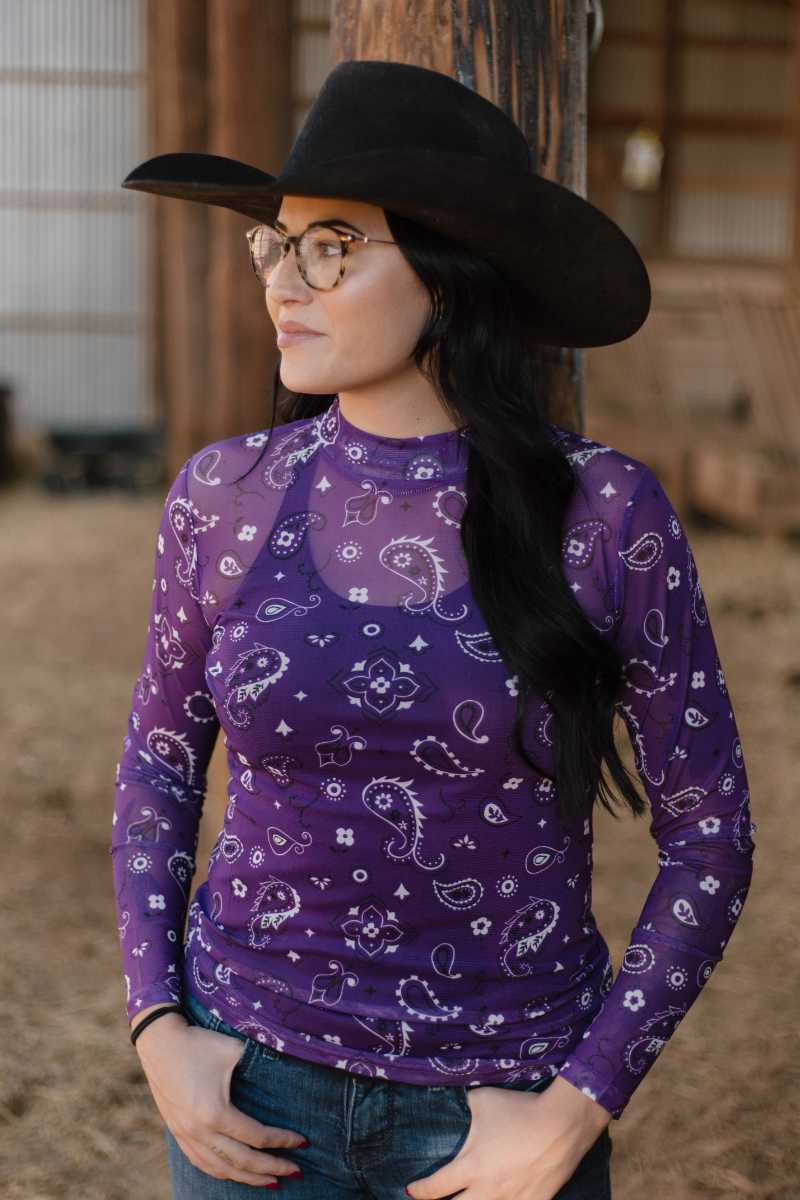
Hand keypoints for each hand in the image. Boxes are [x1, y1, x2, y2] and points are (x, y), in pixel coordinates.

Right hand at [132, 1007, 306, 1185]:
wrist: (158, 1042)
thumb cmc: (198, 1043)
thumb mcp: (233, 1050)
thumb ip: (259, 1063)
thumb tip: (287, 1069)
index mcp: (215, 1113)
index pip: (257, 1137)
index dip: (282, 1141)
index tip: (303, 1142)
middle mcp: (199, 1131)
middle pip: (242, 1162)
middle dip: (271, 1169)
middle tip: (295, 1172)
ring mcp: (186, 1135)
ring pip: (221, 1169)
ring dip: (248, 1179)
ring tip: (270, 1182)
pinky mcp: (177, 1133)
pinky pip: (202, 1163)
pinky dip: (222, 1173)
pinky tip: (235, 1174)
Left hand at [406, 1076, 610, 1199]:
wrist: (562, 1124)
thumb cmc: (520, 1110)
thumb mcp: (482, 1101)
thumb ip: (463, 1108)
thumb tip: (455, 1106)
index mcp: (471, 1167)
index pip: (435, 1188)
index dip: (419, 1191)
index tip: (410, 1191)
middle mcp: (488, 1190)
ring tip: (467, 1199)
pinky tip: (499, 1199)